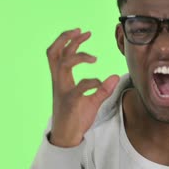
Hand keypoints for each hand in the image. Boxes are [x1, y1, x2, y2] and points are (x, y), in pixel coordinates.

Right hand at [47, 28, 119, 147]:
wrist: (66, 137)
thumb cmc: (76, 117)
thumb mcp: (91, 100)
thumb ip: (101, 88)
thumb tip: (115, 76)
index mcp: (60, 79)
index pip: (58, 53)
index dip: (67, 40)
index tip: (82, 31)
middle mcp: (58, 82)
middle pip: (53, 53)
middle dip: (64, 39)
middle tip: (81, 30)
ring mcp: (63, 91)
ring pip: (63, 65)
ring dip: (78, 56)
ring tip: (94, 57)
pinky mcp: (70, 102)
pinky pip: (79, 88)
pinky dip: (91, 82)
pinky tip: (100, 83)